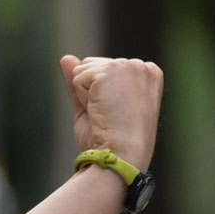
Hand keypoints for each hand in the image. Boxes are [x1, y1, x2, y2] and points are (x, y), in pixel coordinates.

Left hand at [58, 55, 162, 173]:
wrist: (121, 155)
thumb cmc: (113, 140)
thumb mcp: (96, 106)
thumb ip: (83, 81)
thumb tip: (66, 58)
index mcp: (148, 75)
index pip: (106, 72)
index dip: (101, 96)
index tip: (118, 114)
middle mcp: (142, 66)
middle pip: (94, 67)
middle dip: (92, 92)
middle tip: (109, 115)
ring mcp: (128, 65)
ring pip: (84, 70)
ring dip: (86, 94)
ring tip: (106, 112)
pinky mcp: (111, 69)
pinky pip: (77, 77)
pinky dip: (82, 96)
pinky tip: (100, 109)